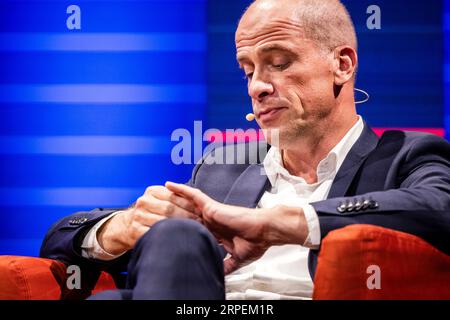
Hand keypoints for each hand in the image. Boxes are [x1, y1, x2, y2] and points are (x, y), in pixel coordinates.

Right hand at [97, 186, 200, 254]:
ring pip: (163, 221)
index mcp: (152, 191)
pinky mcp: (135, 230)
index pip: (174, 196)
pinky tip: (177, 238)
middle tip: (200, 222)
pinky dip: (167, 236)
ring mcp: (138, 215)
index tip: (201, 211)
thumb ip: (175, 196)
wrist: (128, 225)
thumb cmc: (152, 212)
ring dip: (179, 226)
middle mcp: (144, 201)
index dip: (189, 204)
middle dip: (187, 216)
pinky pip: (153, 233)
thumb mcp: (160, 199)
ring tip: (192, 230)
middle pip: (169, 209)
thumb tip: (198, 199)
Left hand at [165, 182, 307, 273]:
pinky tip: (169, 185)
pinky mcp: (211, 206)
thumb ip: (227, 265)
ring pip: (185, 205)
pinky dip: (181, 189)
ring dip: (171, 201)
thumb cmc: (256, 242)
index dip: (181, 233)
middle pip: (186, 218)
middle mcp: (211, 222)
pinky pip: (193, 195)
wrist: (264, 232)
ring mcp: (210, 213)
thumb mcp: (238, 258)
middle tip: (152, 216)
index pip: (194, 232)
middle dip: (170, 217)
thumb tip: (219, 273)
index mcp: (216, 233)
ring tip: (154, 197)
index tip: (167, 235)